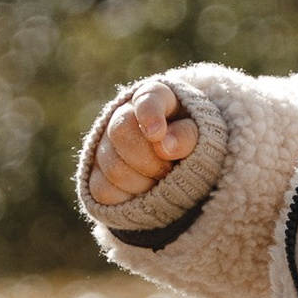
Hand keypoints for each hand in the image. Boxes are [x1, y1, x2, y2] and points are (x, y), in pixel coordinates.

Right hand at [90, 77, 197, 207]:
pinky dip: (128, 199)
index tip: (157, 134)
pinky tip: (143, 194)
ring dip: (143, 183)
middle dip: (150, 159)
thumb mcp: (201, 135)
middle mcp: (122, 115)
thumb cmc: (191, 144)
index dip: (150, 115)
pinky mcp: (96, 174)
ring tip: (160, 181)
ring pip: (114, 168)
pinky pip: (104, 191)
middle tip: (169, 170)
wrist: (179, 167)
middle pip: (121, 131)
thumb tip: (166, 144)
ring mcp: (105, 145)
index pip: (147, 99)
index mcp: (154, 98)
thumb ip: (187, 136)